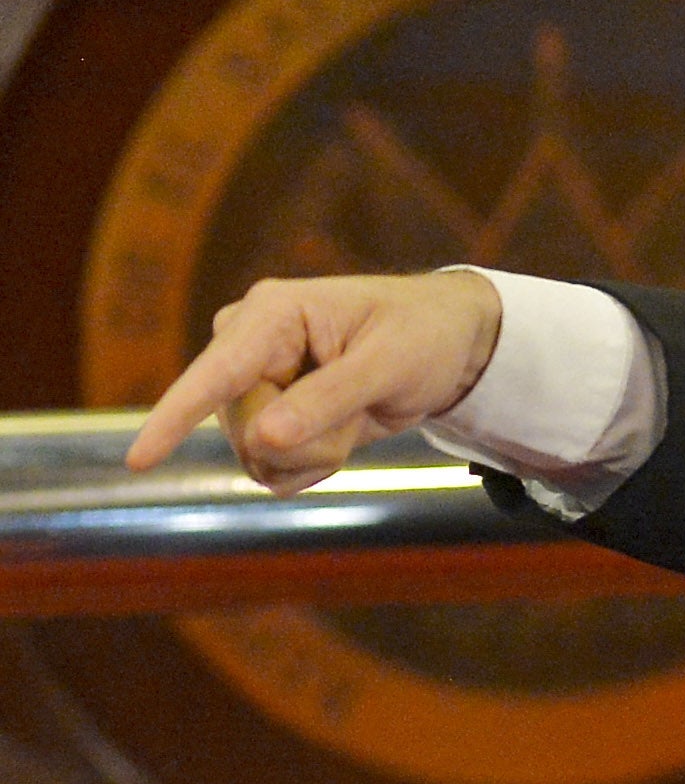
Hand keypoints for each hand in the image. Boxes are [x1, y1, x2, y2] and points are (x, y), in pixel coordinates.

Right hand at [126, 272, 505, 493]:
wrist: (446, 346)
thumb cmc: (422, 336)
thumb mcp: (390, 364)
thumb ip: (329, 398)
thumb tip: (263, 438)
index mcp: (272, 315)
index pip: (214, 373)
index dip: (176, 417)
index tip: (140, 460)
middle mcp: (246, 348)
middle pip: (245, 429)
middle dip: (306, 441)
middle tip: (359, 410)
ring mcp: (250, 386)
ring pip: (255, 456)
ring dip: (313, 455)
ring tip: (353, 415)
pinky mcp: (263, 417)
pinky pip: (268, 468)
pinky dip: (310, 466)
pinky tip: (339, 436)